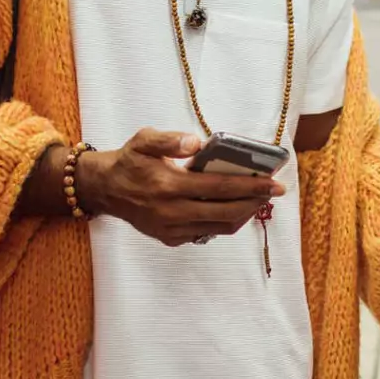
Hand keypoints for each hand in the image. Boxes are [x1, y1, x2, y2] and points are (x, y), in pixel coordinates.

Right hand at [77, 129, 283, 246]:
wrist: (105, 189)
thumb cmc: (130, 161)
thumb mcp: (144, 140)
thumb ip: (170, 140)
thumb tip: (197, 142)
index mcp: (169, 185)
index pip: (220, 188)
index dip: (250, 186)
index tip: (274, 182)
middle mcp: (172, 212)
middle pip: (226, 213)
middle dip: (255, 202)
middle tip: (273, 192)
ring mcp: (172, 229)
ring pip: (220, 227)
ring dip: (243, 214)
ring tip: (257, 199)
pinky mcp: (170, 238)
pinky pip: (206, 233)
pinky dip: (224, 222)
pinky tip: (232, 207)